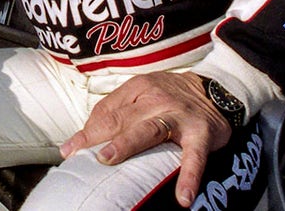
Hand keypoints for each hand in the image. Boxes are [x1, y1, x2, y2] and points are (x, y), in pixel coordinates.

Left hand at [58, 72, 230, 207]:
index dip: (86, 132)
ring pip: (149, 130)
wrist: (216, 91)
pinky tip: (183, 197)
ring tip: (109, 161)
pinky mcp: (201, 133)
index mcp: (137, 88)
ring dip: (127, 145)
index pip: (106, 112)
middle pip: (121, 119)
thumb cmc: (169, 97)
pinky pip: (194, 156)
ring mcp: (178, 116)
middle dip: (98, 137)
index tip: (68, 151)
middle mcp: (155, 99)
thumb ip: (115, 110)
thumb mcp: (142, 93)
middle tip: (80, 156)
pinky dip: (189, 175)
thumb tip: (85, 137)